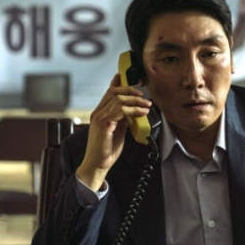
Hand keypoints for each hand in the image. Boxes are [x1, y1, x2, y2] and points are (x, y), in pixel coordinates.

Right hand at [76, 74, 151, 190]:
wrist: (98, 164)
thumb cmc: (106, 151)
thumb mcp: (117, 131)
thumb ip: (122, 120)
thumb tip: (132, 112)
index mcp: (99, 113)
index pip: (109, 93)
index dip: (119, 83)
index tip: (131, 80)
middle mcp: (98, 113)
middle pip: (113, 91)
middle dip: (130, 90)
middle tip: (143, 95)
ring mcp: (100, 118)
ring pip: (118, 99)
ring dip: (135, 100)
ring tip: (146, 104)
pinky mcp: (104, 124)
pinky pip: (121, 110)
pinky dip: (134, 110)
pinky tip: (142, 112)